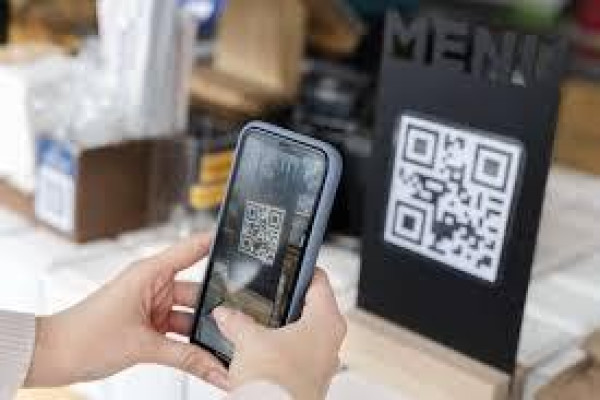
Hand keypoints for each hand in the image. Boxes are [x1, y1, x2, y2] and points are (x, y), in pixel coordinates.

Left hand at [24, 234, 228, 388]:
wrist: (53, 356)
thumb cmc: (84, 336)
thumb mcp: (143, 346)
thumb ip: (186, 358)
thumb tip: (216, 369)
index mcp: (150, 273)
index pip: (192, 249)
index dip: (216, 243)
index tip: (242, 244)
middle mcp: (154, 286)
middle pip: (197, 292)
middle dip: (217, 308)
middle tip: (243, 321)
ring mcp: (153, 306)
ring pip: (190, 316)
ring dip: (203, 332)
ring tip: (226, 345)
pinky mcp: (149, 325)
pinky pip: (178, 333)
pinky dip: (189, 345)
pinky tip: (206, 357)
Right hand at [214, 270, 346, 399]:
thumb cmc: (276, 384)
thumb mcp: (249, 341)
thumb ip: (236, 321)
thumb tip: (226, 314)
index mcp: (326, 321)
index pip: (319, 280)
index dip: (302, 268)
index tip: (289, 262)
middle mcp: (330, 341)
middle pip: (310, 307)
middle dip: (285, 300)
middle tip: (266, 292)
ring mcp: (320, 363)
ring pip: (301, 333)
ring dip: (279, 327)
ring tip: (255, 321)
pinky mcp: (307, 380)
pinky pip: (293, 355)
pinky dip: (277, 349)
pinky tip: (257, 350)